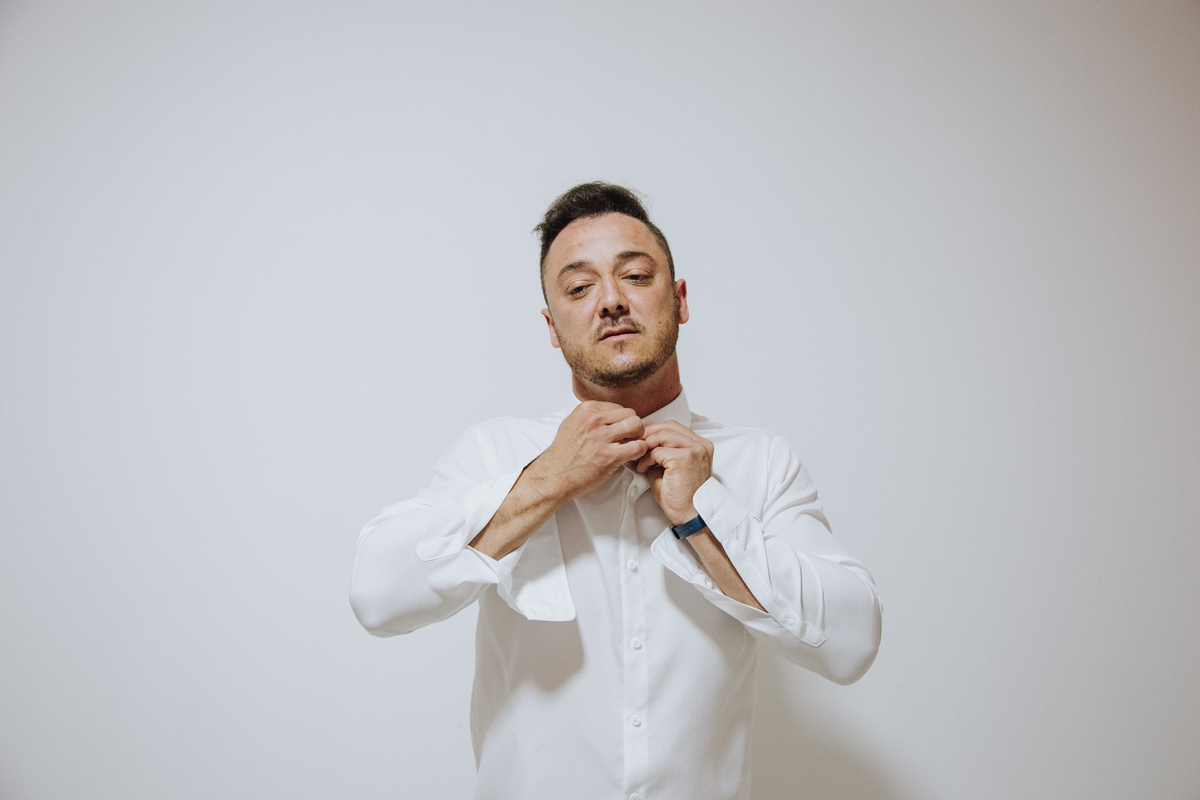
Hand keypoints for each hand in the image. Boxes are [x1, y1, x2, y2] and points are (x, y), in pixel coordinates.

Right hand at [532, 401, 649, 500]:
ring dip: (638, 436)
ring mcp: (602, 437)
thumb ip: (589, 416)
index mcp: (586, 410)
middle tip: (628, 437)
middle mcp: (594, 420)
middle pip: (630, 413)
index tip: (618, 430)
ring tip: (631, 444)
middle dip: (633, 426)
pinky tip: (632, 455)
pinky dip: (640, 450)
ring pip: (636, 425)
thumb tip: (607, 415)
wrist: (554, 475)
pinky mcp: (609, 456)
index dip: (621, 420)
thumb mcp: (571, 424)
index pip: (617, 407)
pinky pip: (638, 446)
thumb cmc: (563, 454)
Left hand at [635, 421, 713, 524]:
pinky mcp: (685, 459)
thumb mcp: (672, 468)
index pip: (673, 427)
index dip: (654, 431)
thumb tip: (642, 443)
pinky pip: (658, 451)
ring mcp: (694, 450)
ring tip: (640, 460)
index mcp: (700, 445)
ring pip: (663, 436)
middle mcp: (700, 445)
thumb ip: (662, 452)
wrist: (691, 516)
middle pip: (668, 427)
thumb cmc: (682, 497)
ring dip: (647, 446)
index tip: (640, 440)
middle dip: (648, 435)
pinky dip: (647, 459)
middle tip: (634, 446)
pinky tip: (643, 469)